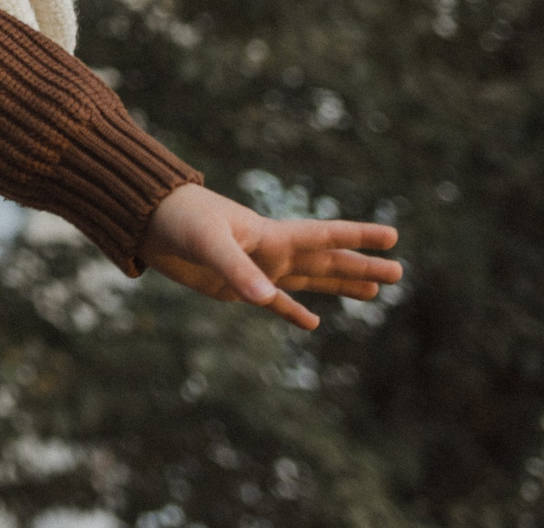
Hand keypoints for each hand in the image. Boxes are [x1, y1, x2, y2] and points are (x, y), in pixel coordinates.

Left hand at [141, 184, 401, 330]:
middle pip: (326, 261)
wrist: (143, 218)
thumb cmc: (177, 219)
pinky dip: (291, 311)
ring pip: (308, 279)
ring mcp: (255, 268)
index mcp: (271, 234)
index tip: (394, 237)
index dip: (358, 238)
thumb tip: (267, 301)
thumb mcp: (208, 243)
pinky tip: (313, 324)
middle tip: (399, 273)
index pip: (324, 236)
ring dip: (339, 285)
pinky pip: (273, 301)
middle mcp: (270, 250)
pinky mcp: (234, 285)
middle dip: (361, 267)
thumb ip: (237, 270)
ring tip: (373, 292)